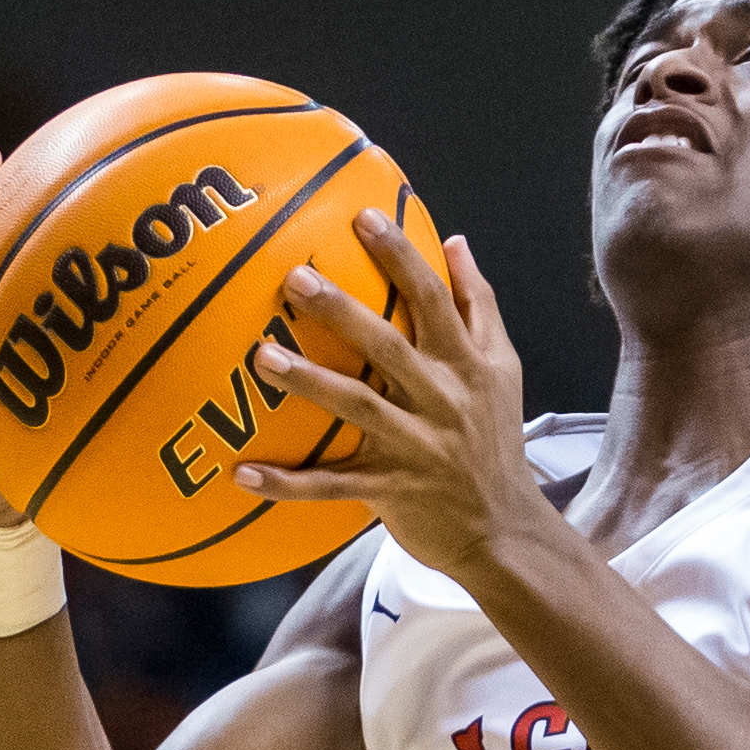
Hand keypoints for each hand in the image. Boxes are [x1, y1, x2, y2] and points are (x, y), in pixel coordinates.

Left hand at [227, 214, 543, 587]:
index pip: (435, 301)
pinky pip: (332, 486)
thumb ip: (480, 305)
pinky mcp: (391, 490)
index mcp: (467, 367)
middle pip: (389, 347)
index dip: (401, 257)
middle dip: (342, 312)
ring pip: (357, 408)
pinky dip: (288, 483)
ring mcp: (414, 447)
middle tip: (294, 279)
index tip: (364, 218)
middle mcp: (442, 401)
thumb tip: (457, 242)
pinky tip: (243, 473)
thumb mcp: (504, 369)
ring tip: (262, 356)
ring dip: (308, 382)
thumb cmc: (497, 441)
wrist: (507, 531)